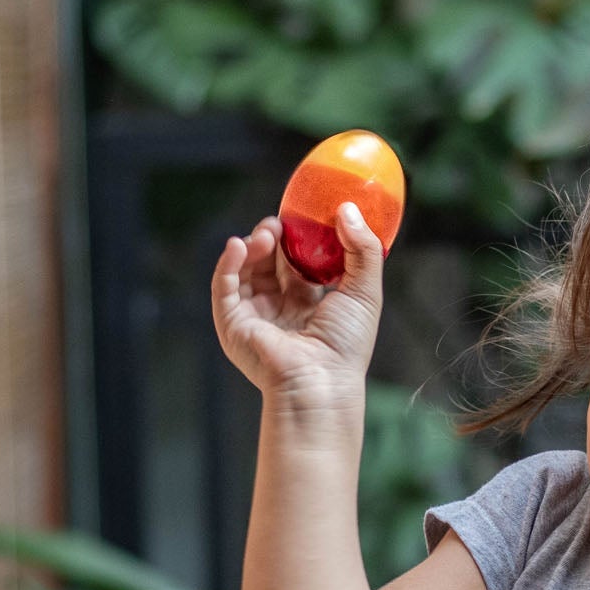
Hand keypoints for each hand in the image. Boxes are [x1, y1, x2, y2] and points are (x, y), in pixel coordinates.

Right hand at [210, 203, 384, 399]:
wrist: (321, 380)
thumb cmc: (347, 344)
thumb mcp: (365, 290)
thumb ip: (363, 249)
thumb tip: (349, 209)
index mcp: (311, 306)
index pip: (298, 265)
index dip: (297, 239)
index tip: (301, 215)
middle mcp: (282, 311)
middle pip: (270, 264)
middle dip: (273, 239)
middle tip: (279, 223)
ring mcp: (256, 317)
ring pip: (246, 271)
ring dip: (253, 246)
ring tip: (267, 235)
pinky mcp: (234, 324)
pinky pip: (224, 287)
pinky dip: (228, 263)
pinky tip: (239, 245)